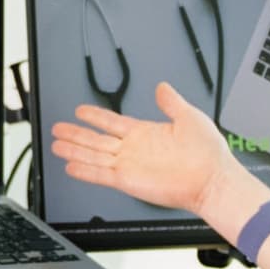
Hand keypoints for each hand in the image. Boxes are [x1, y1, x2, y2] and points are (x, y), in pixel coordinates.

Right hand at [48, 82, 242, 224]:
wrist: (212, 179)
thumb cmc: (208, 152)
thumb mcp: (189, 116)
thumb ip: (171, 102)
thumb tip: (162, 87)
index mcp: (146, 133)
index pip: (112, 122)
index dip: (95, 116)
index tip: (81, 110)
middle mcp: (135, 149)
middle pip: (97, 139)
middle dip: (76, 134)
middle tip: (58, 128)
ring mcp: (130, 165)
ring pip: (94, 156)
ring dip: (74, 150)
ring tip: (56, 145)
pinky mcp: (129, 181)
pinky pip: (100, 174)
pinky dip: (84, 171)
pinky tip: (71, 165)